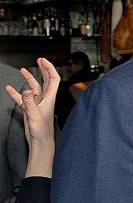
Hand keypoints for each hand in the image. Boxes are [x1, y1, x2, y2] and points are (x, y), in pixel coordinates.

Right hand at [5, 58, 59, 177]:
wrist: (40, 142)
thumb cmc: (42, 131)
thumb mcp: (34, 115)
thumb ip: (29, 102)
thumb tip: (27, 90)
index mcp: (50, 98)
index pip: (53, 79)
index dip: (49, 68)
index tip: (43, 60)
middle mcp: (45, 99)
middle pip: (46, 80)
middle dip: (43, 69)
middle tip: (39, 60)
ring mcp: (37, 104)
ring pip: (34, 87)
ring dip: (29, 79)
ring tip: (23, 70)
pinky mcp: (30, 109)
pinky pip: (22, 98)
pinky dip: (16, 93)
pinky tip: (9, 89)